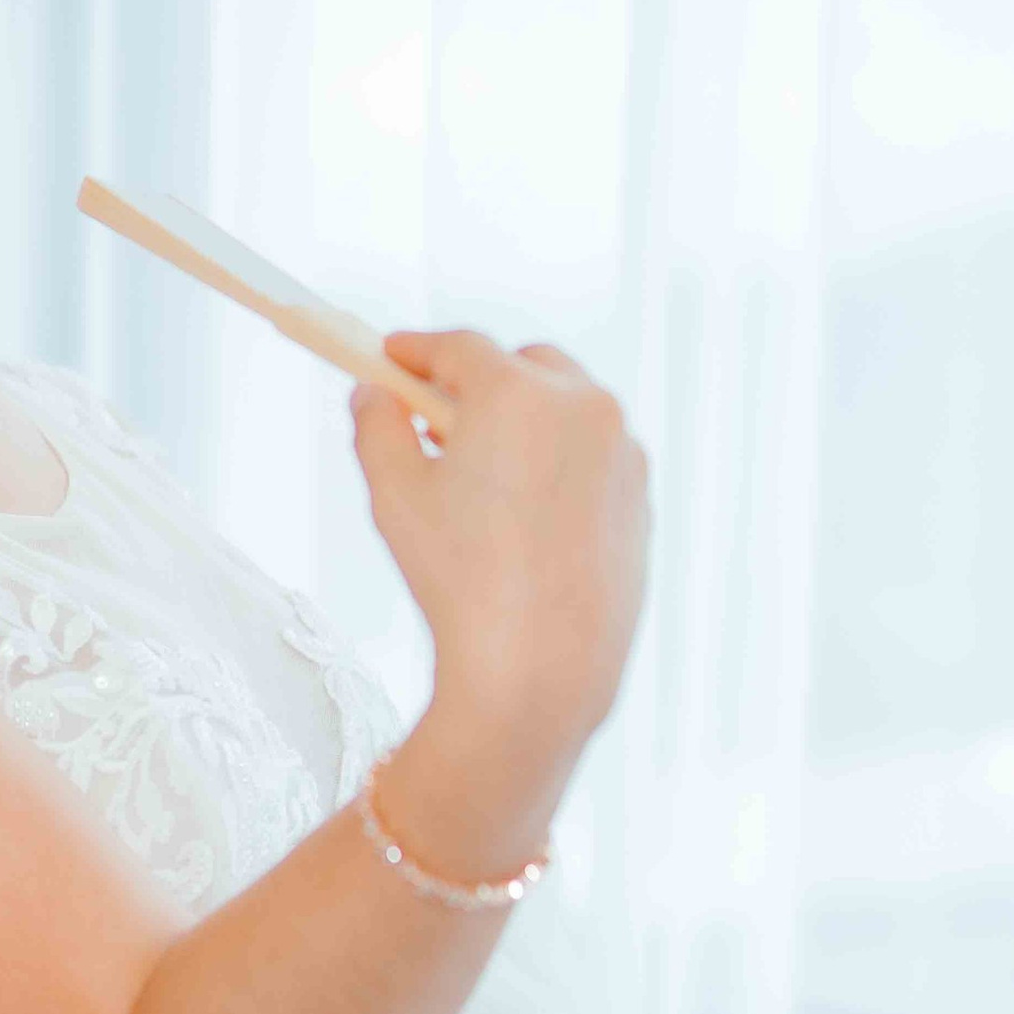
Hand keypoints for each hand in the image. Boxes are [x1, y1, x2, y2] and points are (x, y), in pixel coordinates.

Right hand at [353, 331, 647, 754]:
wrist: (541, 666)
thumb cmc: (459, 579)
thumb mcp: (394, 496)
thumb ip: (376, 428)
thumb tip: (373, 396)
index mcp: (517, 392)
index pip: (458, 347)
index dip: (416, 350)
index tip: (389, 357)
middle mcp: (582, 405)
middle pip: (524, 364)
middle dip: (479, 381)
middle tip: (435, 420)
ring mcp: (622, 451)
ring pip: (567, 409)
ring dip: (526, 421)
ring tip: (484, 472)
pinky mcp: (641, 497)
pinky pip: (595, 458)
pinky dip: (560, 464)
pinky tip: (525, 515)